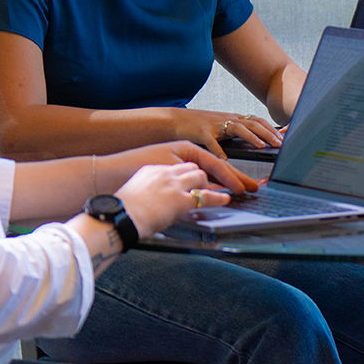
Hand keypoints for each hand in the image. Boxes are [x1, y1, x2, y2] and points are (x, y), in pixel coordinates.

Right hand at [113, 161, 228, 237]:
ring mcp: (174, 185)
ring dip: (210, 183)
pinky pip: (206, 196)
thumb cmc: (121, 212)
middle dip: (203, 174)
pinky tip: (226, 198)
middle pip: (191, 167)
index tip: (192, 177)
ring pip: (200, 176)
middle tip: (212, 181)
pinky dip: (218, 197)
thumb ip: (146, 192)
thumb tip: (151, 201)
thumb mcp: (133, 193)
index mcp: (151, 170)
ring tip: (220, 189)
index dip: (187, 173)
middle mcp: (165, 174)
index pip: (176, 167)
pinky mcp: (181, 200)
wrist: (118, 217)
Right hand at [114, 139, 259, 194]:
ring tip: (246, 190)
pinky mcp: (175, 197)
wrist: (111, 206)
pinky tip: (228, 198)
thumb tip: (182, 188)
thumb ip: (168, 179)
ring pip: (208, 177)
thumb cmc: (125, 196)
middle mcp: (172, 164)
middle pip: (212, 166)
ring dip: (229, 184)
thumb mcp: (149, 180)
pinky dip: (217, 196)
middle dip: (234, 175)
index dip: (223, 167)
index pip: (203, 158)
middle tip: (252, 184)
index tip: (237, 174)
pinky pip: (202, 194)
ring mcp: (174, 180)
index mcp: (168, 156)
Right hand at [162, 107, 282, 158]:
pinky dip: (218, 150)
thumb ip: (235, 134)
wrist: (174, 121)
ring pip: (237, 128)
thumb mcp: (221, 128)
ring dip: (251, 137)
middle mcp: (226, 120)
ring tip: (261, 146)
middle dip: (268, 133)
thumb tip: (255, 142)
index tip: (283, 137)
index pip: (257, 121)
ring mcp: (214, 125)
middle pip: (252, 123)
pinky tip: (224, 159)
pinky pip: (211, 141)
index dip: (271, 128)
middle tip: (279, 144)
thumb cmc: (198, 127)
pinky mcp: (201, 132)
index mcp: (232, 119)